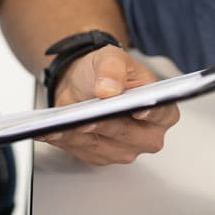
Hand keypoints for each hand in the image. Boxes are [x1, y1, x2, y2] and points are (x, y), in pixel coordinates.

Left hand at [37, 46, 181, 165]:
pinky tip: (52, 131)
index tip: (136, 111)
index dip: (151, 114)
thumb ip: (113, 69)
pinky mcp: (100, 155)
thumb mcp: (110, 58)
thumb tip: (110, 90)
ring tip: (61, 125)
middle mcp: (147, 135)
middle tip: (88, 119)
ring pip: (102, 146)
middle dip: (107, 125)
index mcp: (160, 110)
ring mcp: (124, 149)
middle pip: (129, 134)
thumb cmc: (104, 72)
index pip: (161, 114)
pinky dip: (65, 139)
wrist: (81, 81)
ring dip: (79, 136)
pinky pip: (81, 150)